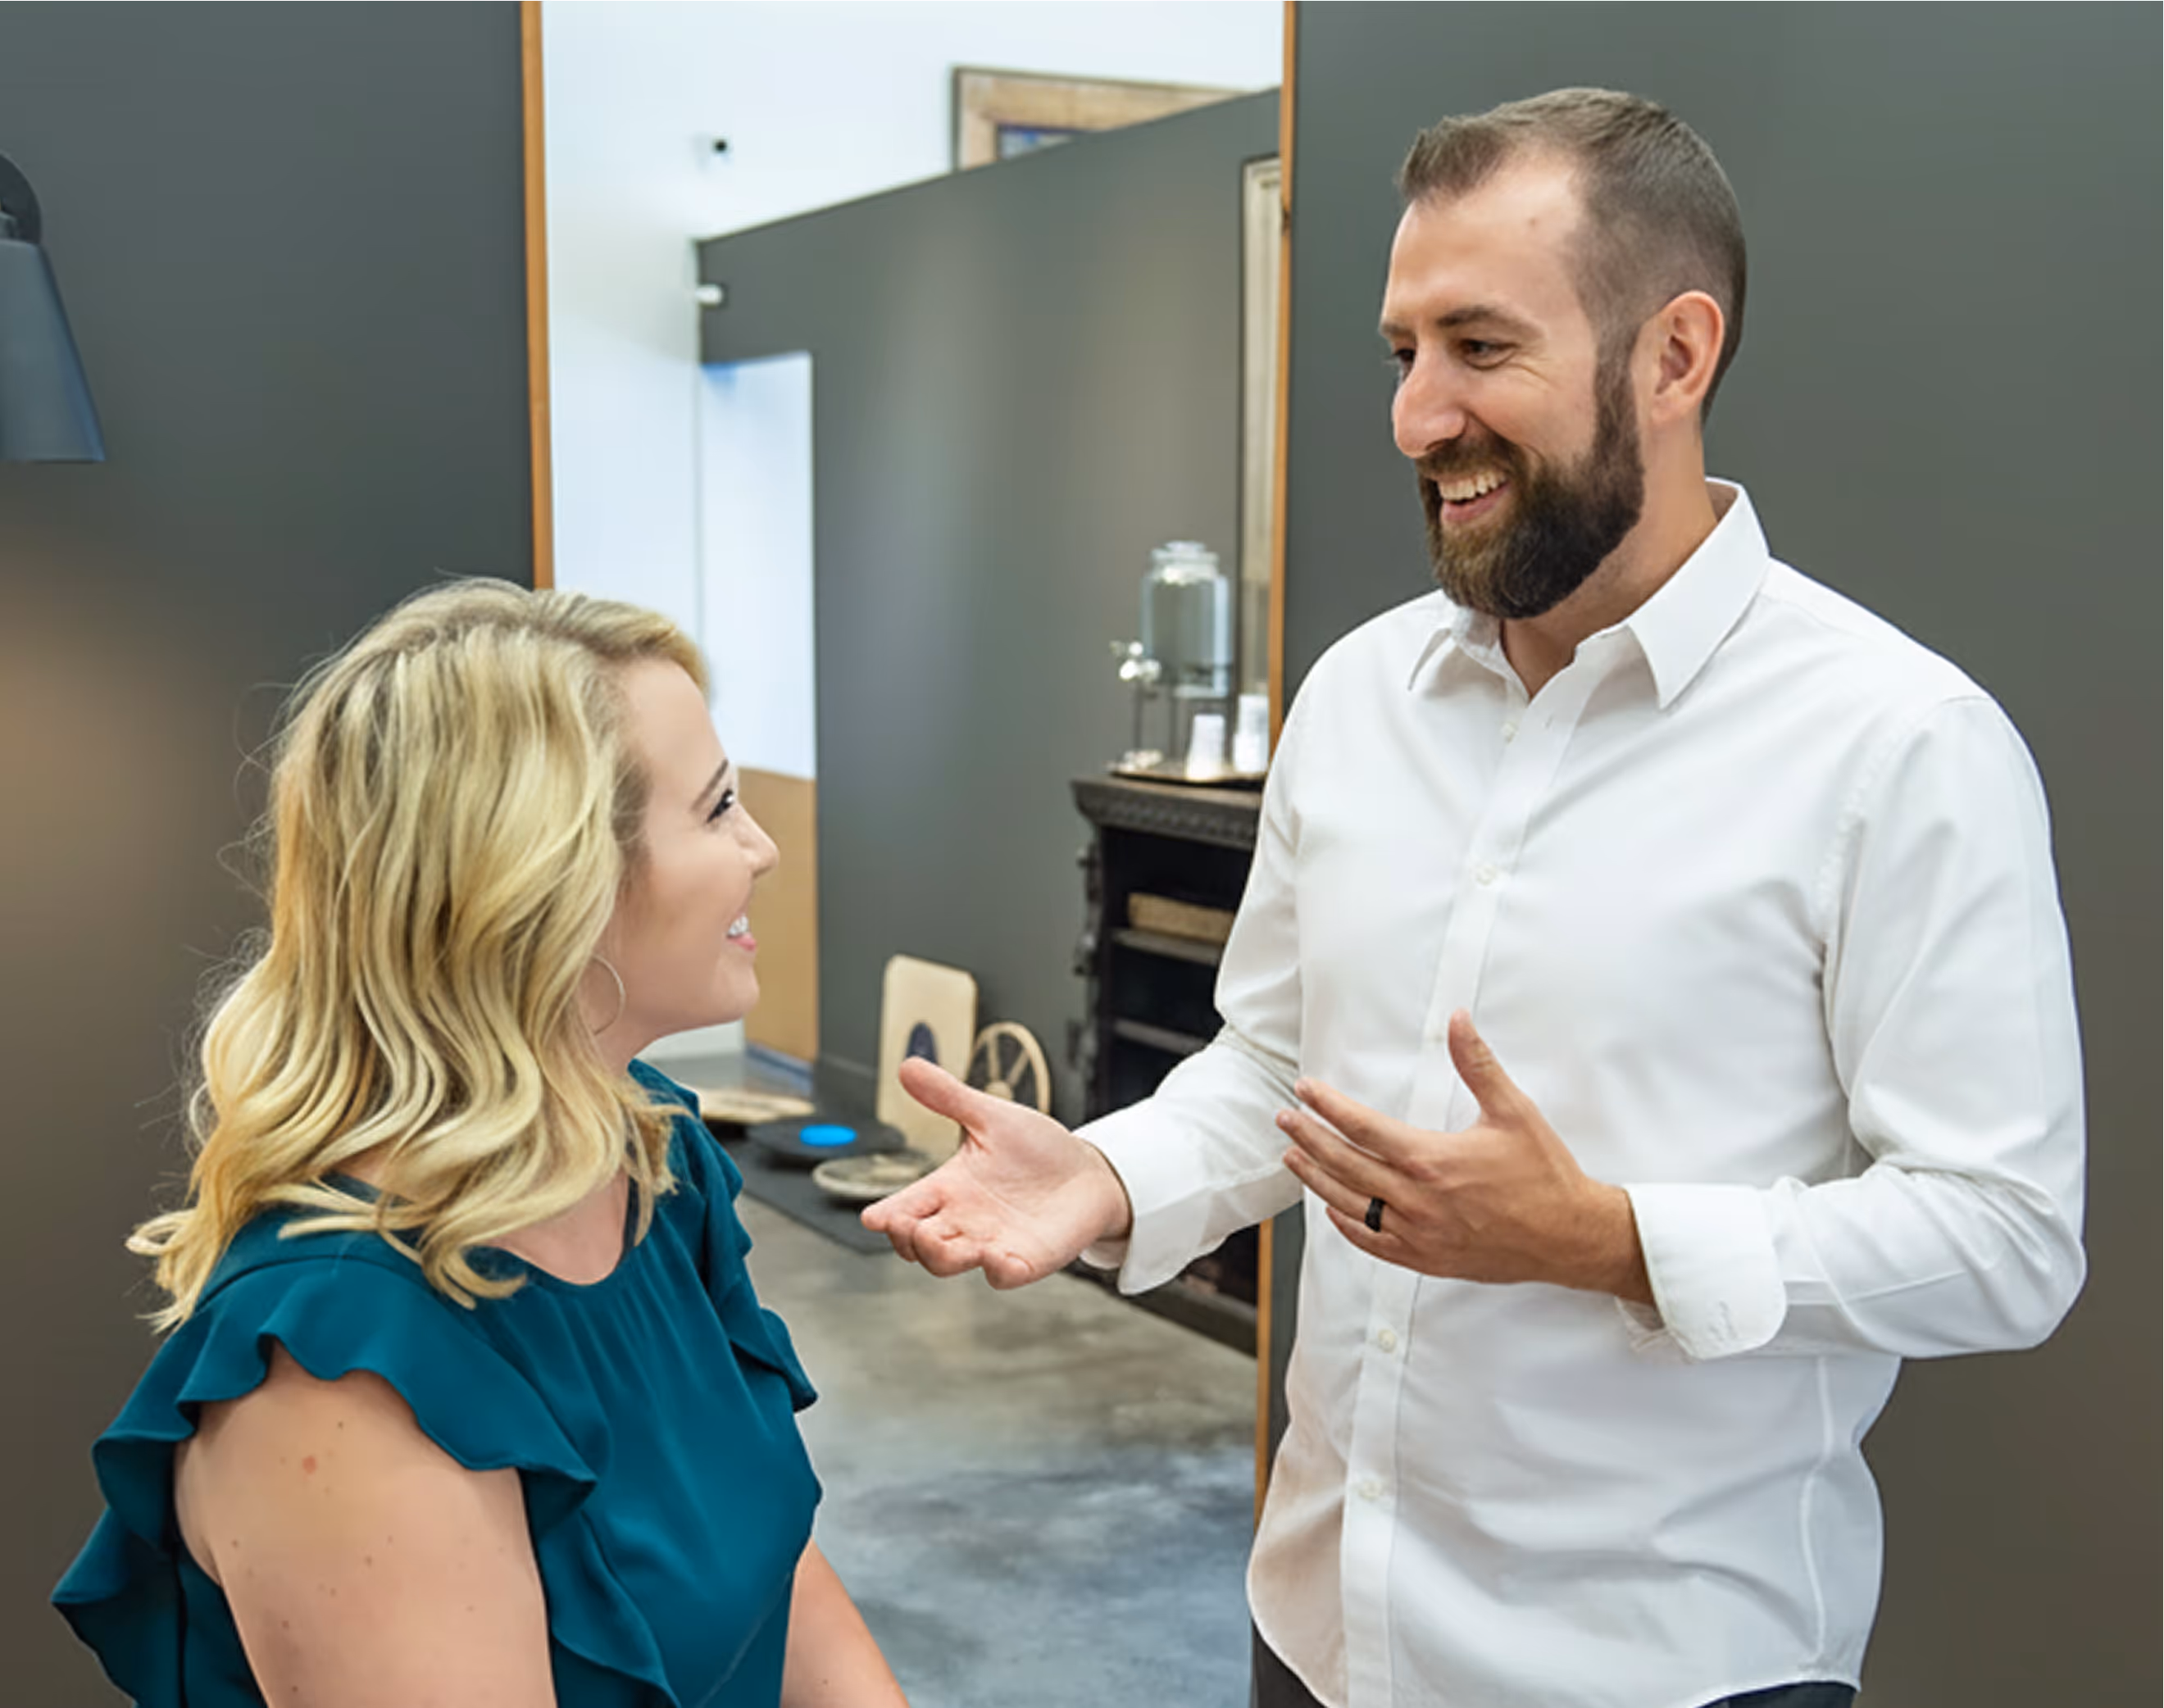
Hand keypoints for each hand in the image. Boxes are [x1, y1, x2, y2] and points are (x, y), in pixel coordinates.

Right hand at [860, 1058, 1133, 1287]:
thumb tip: (909, 1066)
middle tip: (906, 1225)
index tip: (872, 1218)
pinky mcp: (1025, 1260)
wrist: (1087, 1172)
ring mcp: (992, 1244)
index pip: (906, 1206)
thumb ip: (949, 1097)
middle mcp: (964, 1221)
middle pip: (918, 1243)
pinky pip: (1002, 1275)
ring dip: (939, 1256)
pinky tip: (996, 1257)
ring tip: (934, 1239)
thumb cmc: (1037, 1149)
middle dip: (907, 1239)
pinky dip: (996, 1270)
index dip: (886, 1215)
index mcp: (949, 1188)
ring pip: (949, 1263)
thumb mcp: (991, 1117)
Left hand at [1278, 1011, 1651, 1301]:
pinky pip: (1373, 1243)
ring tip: (1293, 1159)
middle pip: (1344, 1164)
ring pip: (1350, 1205)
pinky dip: (1347, 1225)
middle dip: (1308, 1139)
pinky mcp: (1427, 1259)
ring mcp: (1418, 1234)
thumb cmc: (1544, 1174)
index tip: (1304, 1090)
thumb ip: (1478, 1064)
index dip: (1326, 1106)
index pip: (1361, 1127)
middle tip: (1284, 1119)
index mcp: (1430, 1159)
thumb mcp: (1513, 1111)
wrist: (1569, 1237)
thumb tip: (1458, 1019)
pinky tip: (1332, 1210)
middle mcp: (1416, 1199)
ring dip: (1316, 1179)